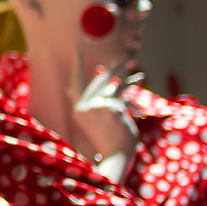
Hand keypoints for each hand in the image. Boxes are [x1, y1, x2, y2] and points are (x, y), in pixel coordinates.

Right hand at [70, 50, 138, 178]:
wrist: (116, 155)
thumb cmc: (105, 139)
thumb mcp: (89, 121)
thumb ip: (82, 103)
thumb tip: (68, 87)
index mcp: (78, 109)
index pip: (75, 82)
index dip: (77, 65)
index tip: (77, 50)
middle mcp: (85, 106)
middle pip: (98, 80)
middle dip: (109, 66)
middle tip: (116, 54)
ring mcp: (99, 106)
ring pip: (113, 82)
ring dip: (123, 70)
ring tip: (131, 61)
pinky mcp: (113, 107)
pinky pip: (124, 91)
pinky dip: (131, 84)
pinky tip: (138, 77)